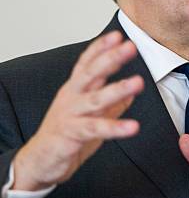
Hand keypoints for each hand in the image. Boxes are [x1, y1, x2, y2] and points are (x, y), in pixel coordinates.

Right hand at [13, 31, 143, 190]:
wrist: (40, 161)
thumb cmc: (65, 136)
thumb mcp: (91, 116)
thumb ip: (110, 106)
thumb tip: (130, 95)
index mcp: (75, 90)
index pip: (87, 63)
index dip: (101, 48)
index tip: (118, 36)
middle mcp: (71, 97)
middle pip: (91, 73)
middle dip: (111, 58)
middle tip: (129, 47)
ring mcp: (70, 114)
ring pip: (95, 98)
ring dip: (118, 88)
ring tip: (138, 82)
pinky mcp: (72, 133)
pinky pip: (96, 129)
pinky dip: (116, 127)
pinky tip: (133, 126)